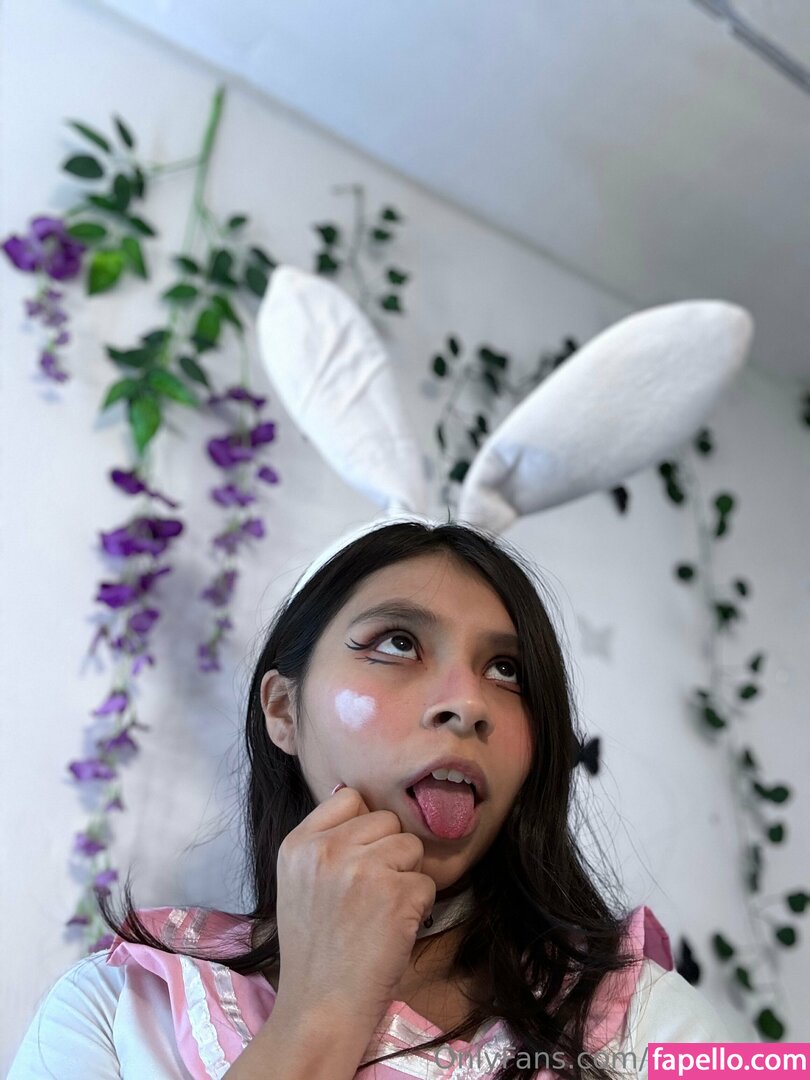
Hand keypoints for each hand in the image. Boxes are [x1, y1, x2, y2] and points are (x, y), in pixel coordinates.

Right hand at [273, 785, 435, 1034]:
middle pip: (386, 820)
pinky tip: (393, 931)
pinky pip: (427, 882)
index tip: (357, 863)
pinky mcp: (395, 893)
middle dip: (388, 853)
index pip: (350, 798)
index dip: (363, 829)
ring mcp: (361, 869)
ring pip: (411, 846)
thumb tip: (353, 795)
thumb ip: (323, 842)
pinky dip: (419, 907)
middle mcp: (327, 849)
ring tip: (380, 913)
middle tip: (369, 897)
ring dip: (406, 878)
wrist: (320, 1008)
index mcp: (298, 844)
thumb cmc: (314, 950)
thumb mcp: (298, 883)